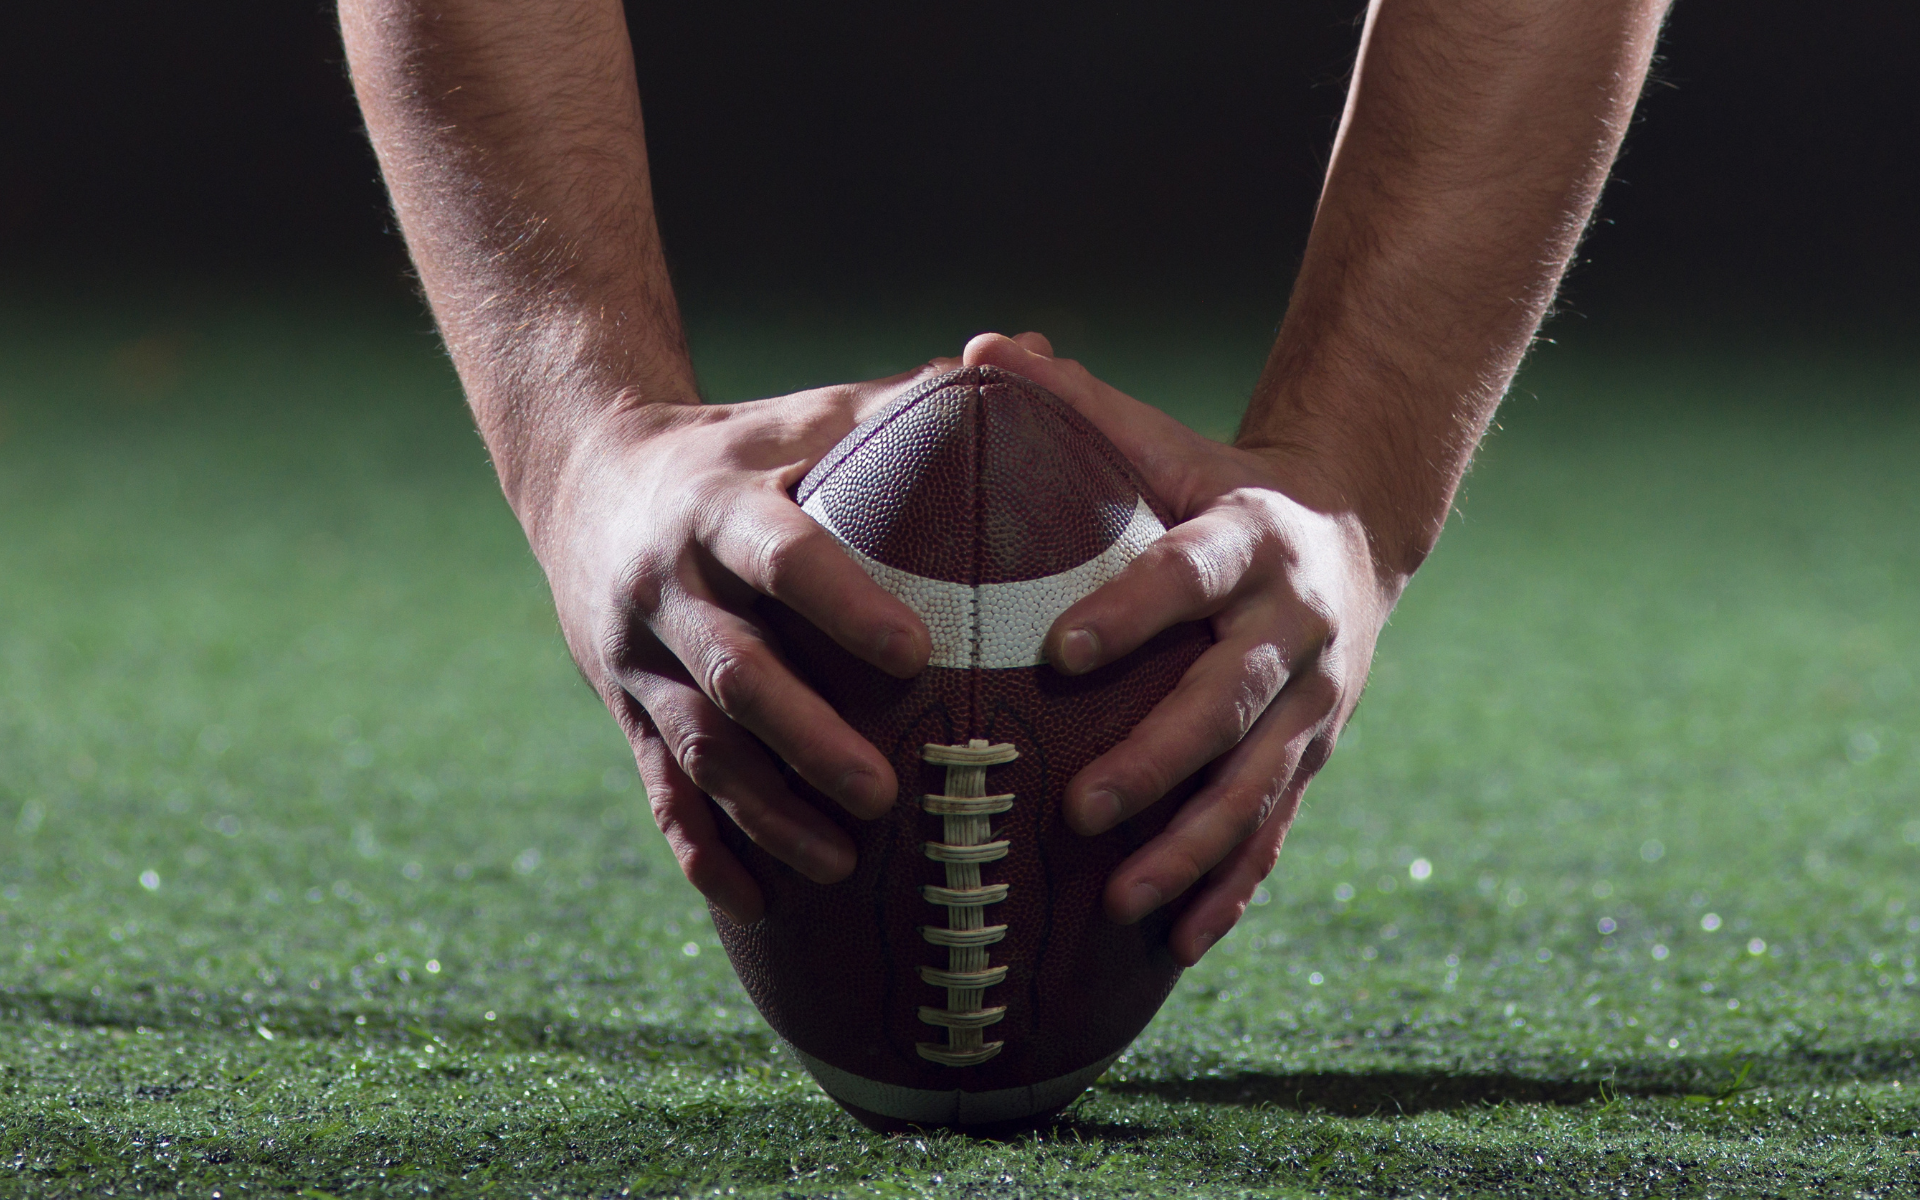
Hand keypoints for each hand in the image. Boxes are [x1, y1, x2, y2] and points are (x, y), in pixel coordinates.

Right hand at [536, 367, 954, 923]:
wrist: (585, 480)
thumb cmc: (741, 448)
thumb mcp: (806, 414)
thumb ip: (907, 405)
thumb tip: (1036, 359)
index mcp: (719, 509)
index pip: (781, 559)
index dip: (842, 606)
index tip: (918, 654)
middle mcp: (670, 589)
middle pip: (735, 677)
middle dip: (809, 741)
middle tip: (884, 794)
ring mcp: (638, 660)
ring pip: (698, 748)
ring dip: (766, 811)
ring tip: (843, 864)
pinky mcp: (624, 710)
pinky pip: (657, 790)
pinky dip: (699, 851)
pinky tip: (754, 906)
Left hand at [961, 333, 1401, 965]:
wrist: (1349, 535)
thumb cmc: (1214, 487)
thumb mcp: (1160, 441)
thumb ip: (1074, 404)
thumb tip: (974, 346)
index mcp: (1251, 541)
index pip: (1191, 575)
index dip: (1135, 610)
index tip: (1061, 648)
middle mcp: (1293, 627)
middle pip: (1230, 701)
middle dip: (1161, 759)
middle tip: (1081, 809)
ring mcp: (1314, 703)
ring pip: (1258, 785)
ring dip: (1193, 845)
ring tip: (1119, 902)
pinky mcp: (1314, 756)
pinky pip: (1278, 830)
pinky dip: (1233, 886)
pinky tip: (1179, 941)